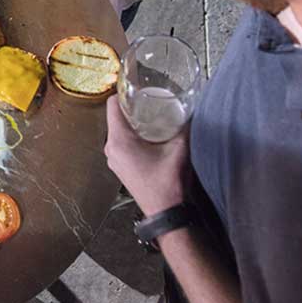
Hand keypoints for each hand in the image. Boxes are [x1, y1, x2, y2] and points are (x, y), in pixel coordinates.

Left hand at [104, 96, 189, 216]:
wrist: (167, 213)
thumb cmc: (169, 183)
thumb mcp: (180, 149)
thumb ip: (184, 126)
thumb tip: (190, 108)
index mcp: (119, 140)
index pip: (111, 105)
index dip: (122, 94)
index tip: (136, 89)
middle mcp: (111, 148)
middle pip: (114, 117)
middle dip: (129, 108)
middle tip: (147, 102)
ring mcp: (113, 160)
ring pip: (117, 131)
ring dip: (131, 123)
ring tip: (149, 116)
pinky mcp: (119, 168)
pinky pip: (120, 144)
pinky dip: (130, 136)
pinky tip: (147, 135)